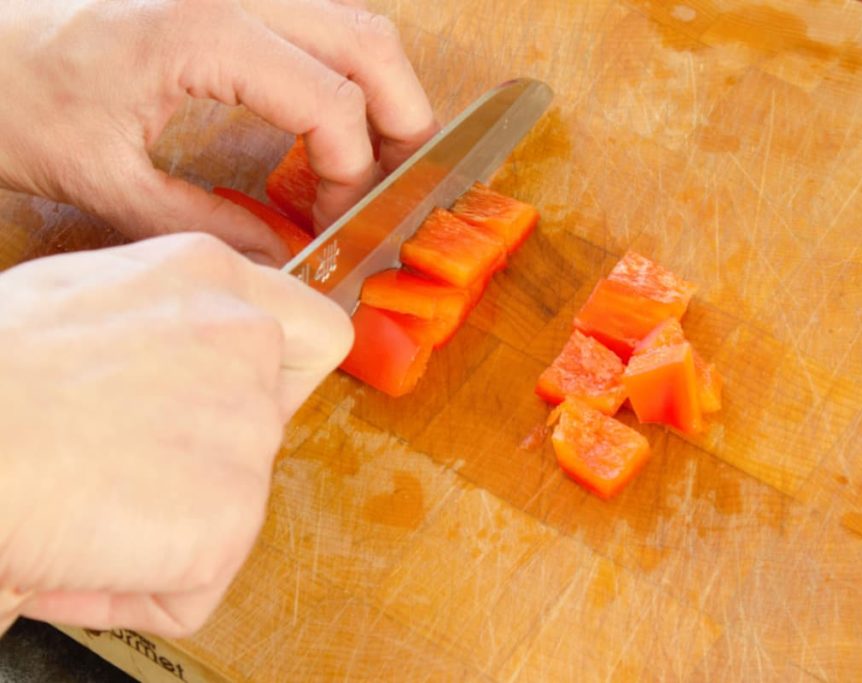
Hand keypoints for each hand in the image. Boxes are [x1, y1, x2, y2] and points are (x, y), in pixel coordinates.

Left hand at [0, 0, 438, 263]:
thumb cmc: (17, 98)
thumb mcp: (105, 180)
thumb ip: (204, 224)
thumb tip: (281, 257)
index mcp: (203, 33)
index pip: (332, 102)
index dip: (353, 173)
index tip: (335, 223)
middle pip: (370, 44)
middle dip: (402, 123)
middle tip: (389, 190)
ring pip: (355, 24)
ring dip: (381, 93)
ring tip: (368, 161)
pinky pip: (319, 22)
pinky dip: (345, 73)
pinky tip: (326, 123)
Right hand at [0, 232, 352, 635]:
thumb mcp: (78, 295)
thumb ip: (154, 321)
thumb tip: (155, 366)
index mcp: (208, 278)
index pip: (311, 330)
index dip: (282, 376)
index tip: (242, 402)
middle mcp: (247, 343)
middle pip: (265, 426)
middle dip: (200, 459)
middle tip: (115, 468)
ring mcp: (248, 432)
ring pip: (227, 508)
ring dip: (160, 527)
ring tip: (74, 510)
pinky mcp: (230, 518)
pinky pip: (195, 584)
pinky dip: (135, 590)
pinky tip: (74, 557)